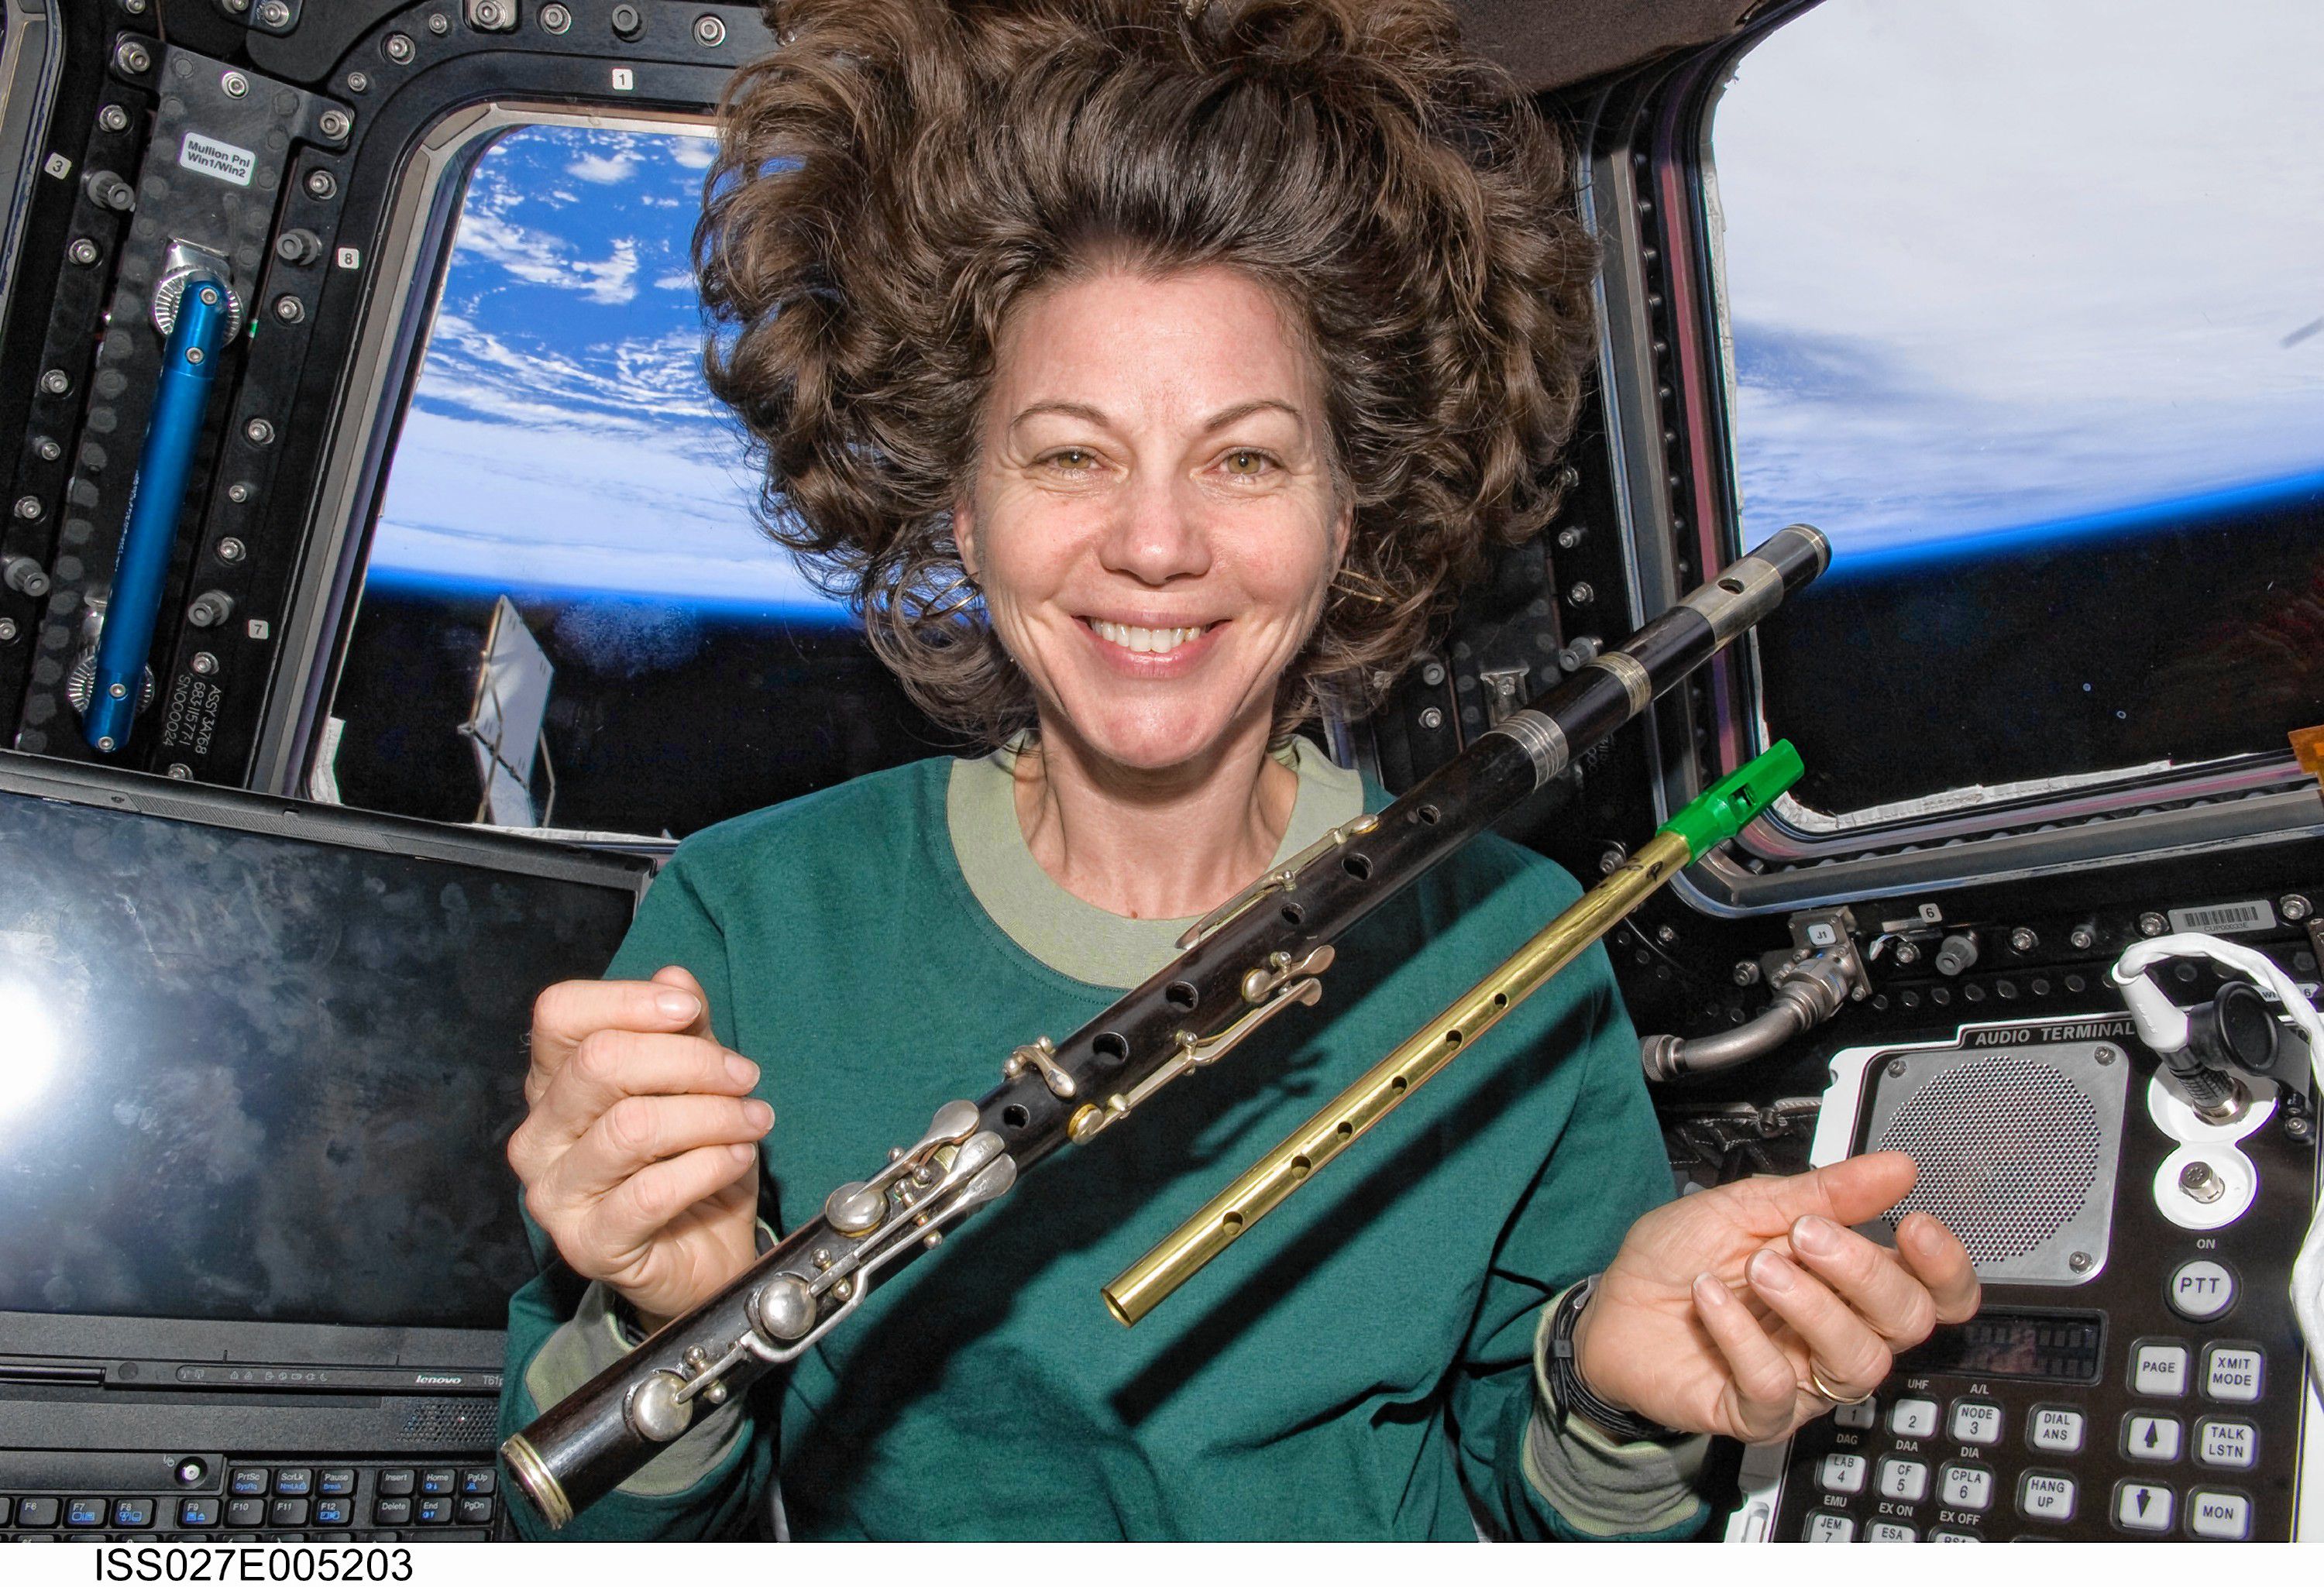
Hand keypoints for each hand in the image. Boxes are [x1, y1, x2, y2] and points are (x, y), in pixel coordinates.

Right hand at [506, 965, 773, 1327]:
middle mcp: (539, 1135)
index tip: (689, 1011)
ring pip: (632, 1126)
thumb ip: (683, 1030)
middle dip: (691, 1062)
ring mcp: (556, 1194)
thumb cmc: (692, 1164)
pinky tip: (737, 1159)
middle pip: (600, 1062)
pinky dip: (709, 1167)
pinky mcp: (588, 1245)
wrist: (705, 1259)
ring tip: (753, 1121)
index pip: (560, 1014)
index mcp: (553, 1083)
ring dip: (712, 1116)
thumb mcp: (696, 1085)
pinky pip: (651, 1192)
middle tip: (745, 1076)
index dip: (628, 1001)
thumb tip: (674, 977)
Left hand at [1568, 1152, 1978, 1441]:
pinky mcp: (1757, 1413)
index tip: (1916, 1226)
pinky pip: (1777, 1387)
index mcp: (1848, 1282)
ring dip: (1812, 1306)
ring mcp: (1803, 1379)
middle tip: (1806, 1235)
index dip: (1944, 1267)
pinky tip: (1710, 1300)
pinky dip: (1743, 1337)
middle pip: (1908, 1322)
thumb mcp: (1746, 1204)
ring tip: (1760, 1268)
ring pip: (1859, 1363)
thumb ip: (1824, 1191)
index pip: (1935, 1292)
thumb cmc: (1680, 1257)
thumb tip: (1895, 1168)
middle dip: (1864, 1271)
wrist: (1609, 1305)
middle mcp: (1838, 1333)